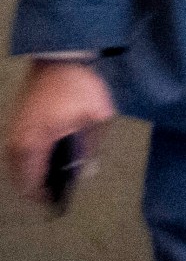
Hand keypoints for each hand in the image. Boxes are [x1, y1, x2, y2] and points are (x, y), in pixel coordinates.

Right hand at [7, 60, 113, 205]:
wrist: (60, 57)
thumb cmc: (79, 88)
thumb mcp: (95, 118)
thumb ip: (90, 148)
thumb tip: (84, 172)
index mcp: (34, 144)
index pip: (31, 183)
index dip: (44, 197)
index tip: (57, 203)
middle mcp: (17, 141)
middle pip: (21, 177)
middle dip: (38, 187)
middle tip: (58, 191)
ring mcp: (14, 131)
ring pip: (18, 165)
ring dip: (32, 173)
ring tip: (54, 177)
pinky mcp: (17, 122)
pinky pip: (18, 151)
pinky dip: (30, 160)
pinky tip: (48, 159)